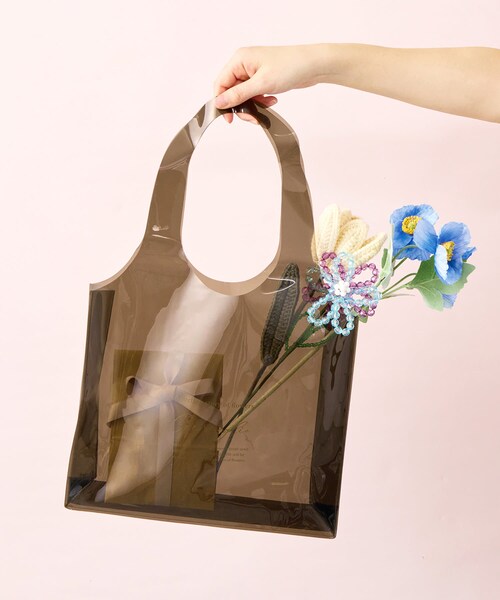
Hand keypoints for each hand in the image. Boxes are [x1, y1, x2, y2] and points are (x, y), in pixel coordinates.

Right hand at [213, 44, 327, 123]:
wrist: (313, 65)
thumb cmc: (290, 67)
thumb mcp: (261, 84)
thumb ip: (238, 95)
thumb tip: (219, 103)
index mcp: (239, 59)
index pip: (220, 83)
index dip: (222, 102)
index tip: (229, 119)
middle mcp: (244, 64)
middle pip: (231, 92)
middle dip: (241, 107)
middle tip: (253, 118)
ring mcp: (254, 71)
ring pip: (243, 95)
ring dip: (253, 105)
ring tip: (267, 106)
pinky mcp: (263, 78)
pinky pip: (254, 94)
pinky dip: (261, 101)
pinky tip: (272, 100)